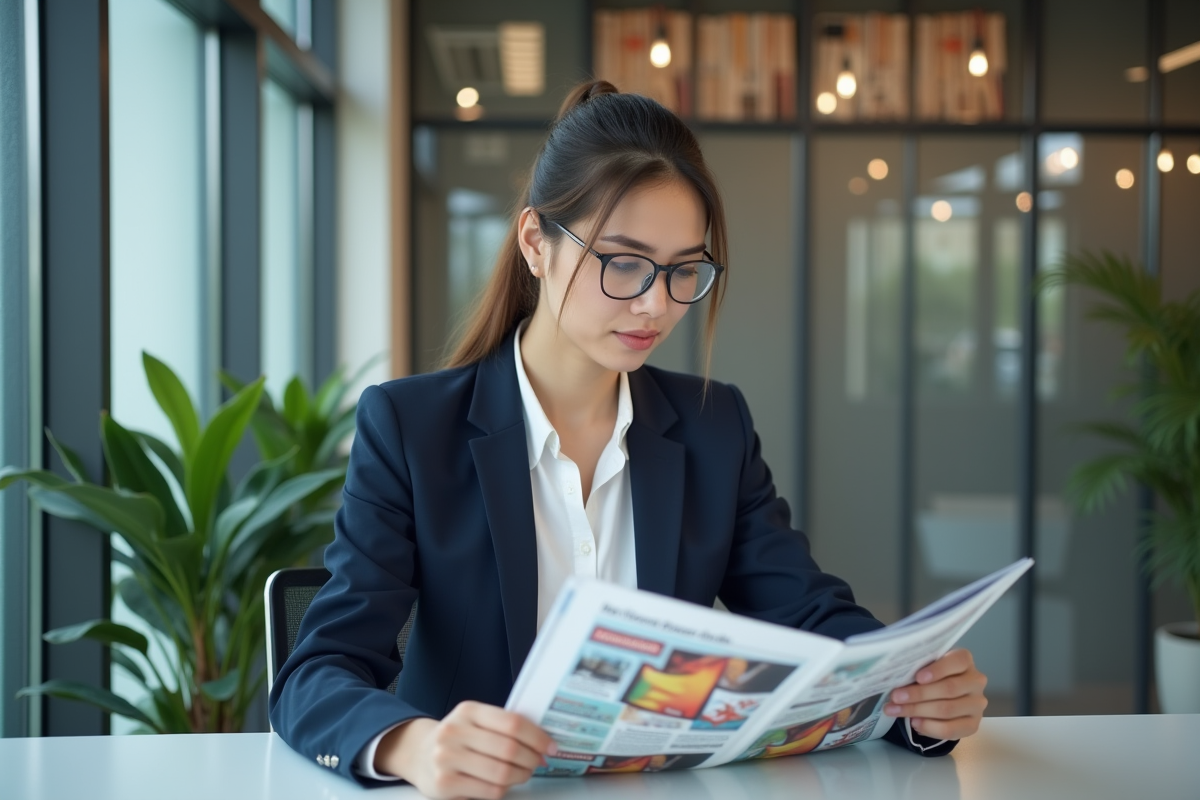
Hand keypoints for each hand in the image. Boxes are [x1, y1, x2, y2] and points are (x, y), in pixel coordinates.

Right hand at [376, 701, 556, 798]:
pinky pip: (489, 791)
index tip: (550, 746)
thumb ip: (503, 727)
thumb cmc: (458, 738)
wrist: (419, 754)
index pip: (512, 723)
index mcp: (468, 711)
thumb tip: (543, 743)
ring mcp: (446, 759)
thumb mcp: (475, 721)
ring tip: (524, 773)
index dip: (537, 737)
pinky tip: (504, 783)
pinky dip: (504, 789)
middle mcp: (454, 732)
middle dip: (532, 759)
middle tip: (539, 762)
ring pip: (501, 773)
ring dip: (521, 776)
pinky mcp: (444, 784)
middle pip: (509, 749)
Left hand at [884, 648, 986, 739]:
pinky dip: (930, 727)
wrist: (945, 697)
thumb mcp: (927, 666)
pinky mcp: (973, 725)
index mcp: (965, 660)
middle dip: (919, 694)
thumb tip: (897, 678)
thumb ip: (918, 668)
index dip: (938, 669)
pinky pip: (951, 730)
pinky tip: (914, 723)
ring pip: (948, 709)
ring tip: (897, 710)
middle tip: (896, 697)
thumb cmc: (932, 675)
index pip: (957, 661)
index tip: (918, 677)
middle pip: (949, 688)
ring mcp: (977, 704)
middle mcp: (976, 681)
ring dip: (918, 710)